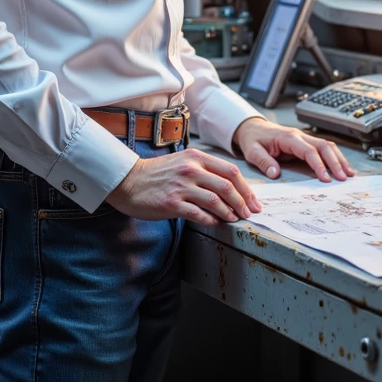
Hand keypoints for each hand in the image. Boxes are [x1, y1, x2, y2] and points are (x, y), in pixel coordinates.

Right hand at [107, 149, 262, 224]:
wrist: (128, 181)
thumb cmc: (156, 174)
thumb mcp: (182, 162)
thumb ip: (204, 170)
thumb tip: (229, 187)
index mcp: (196, 157)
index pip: (230, 171)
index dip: (246, 188)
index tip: (253, 201)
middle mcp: (190, 169)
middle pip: (227, 186)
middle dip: (243, 202)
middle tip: (249, 213)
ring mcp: (181, 186)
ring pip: (216, 201)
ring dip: (229, 212)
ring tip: (235, 219)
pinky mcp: (172, 203)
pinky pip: (199, 214)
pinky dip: (211, 220)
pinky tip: (216, 223)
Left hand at [234, 117, 354, 182]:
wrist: (252, 128)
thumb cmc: (253, 139)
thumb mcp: (252, 151)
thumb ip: (263, 161)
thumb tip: (275, 173)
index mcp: (288, 138)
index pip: (309, 151)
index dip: (319, 165)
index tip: (326, 178)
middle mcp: (299, 136)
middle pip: (324, 146)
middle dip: (336, 162)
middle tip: (343, 177)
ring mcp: (304, 138)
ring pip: (327, 145)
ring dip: (339, 159)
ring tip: (349, 174)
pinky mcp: (305, 143)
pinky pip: (323, 148)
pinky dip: (335, 157)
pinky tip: (341, 168)